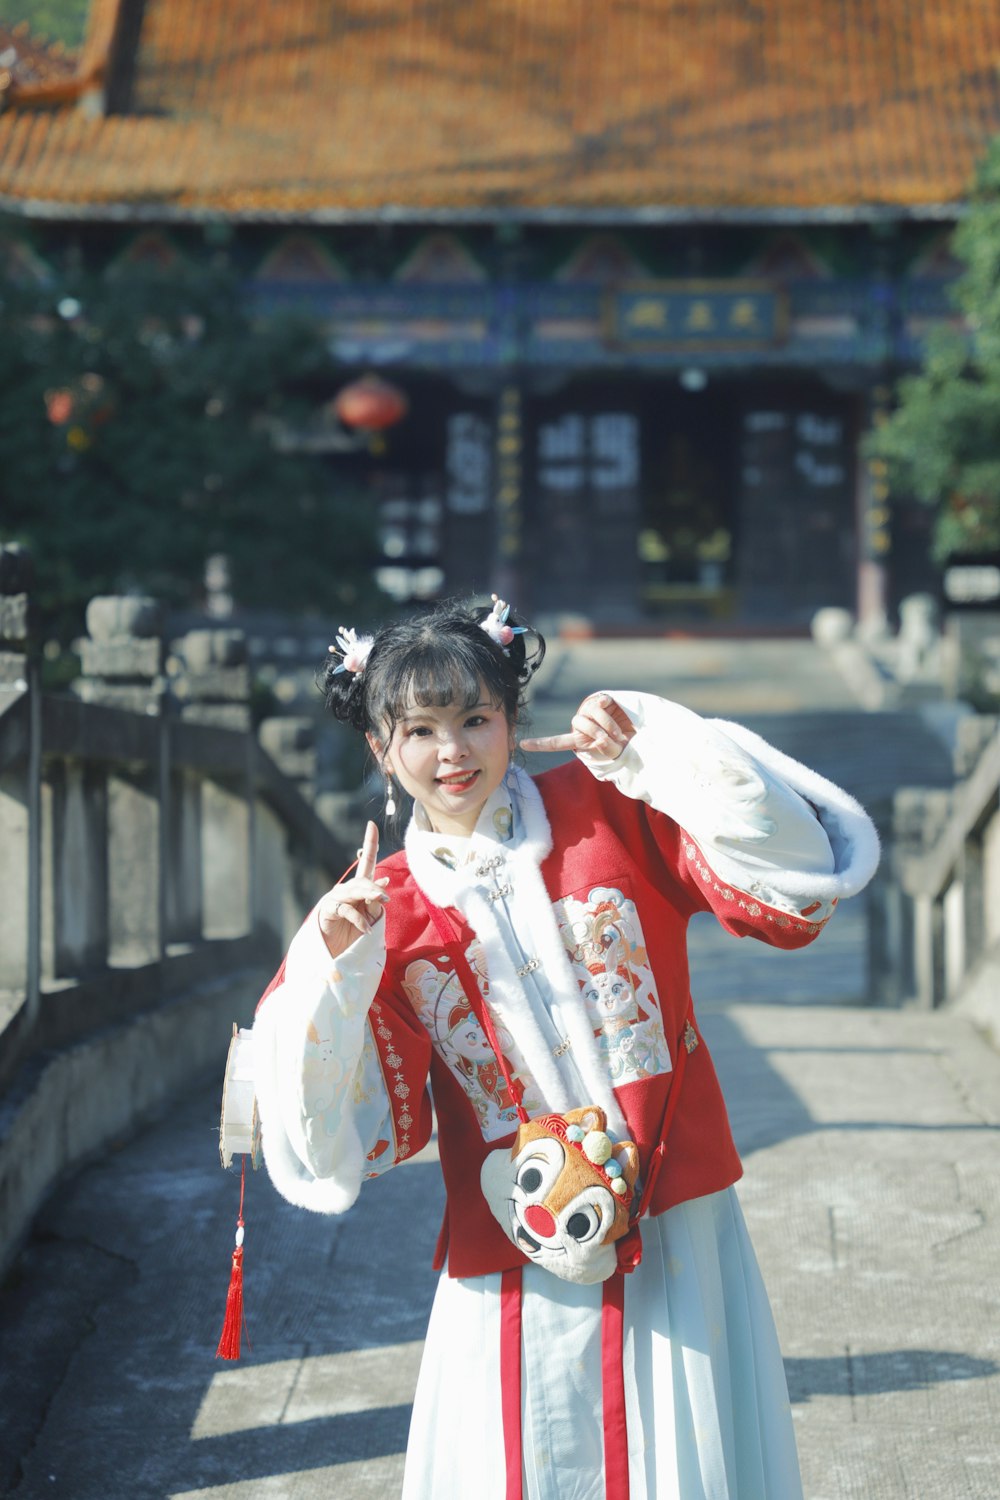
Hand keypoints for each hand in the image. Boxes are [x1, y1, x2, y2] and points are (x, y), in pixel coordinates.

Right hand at [317, 820, 388, 959]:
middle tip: (385, 897)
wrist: (336, 953)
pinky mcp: (328, 909)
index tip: (372, 824)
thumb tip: (382, 887)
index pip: (366, 861)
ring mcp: (336, 898)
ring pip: (354, 891)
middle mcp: (348, 889)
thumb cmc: (355, 934)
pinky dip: (357, 918)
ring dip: (369, 895)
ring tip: (381, 903)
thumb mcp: (370, 917)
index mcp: (360, 887)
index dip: (369, 842)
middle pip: (363, 880)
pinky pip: (345, 908)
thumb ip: (375, 903)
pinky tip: (365, 928)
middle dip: (374, 887)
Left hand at [520, 694, 635, 764]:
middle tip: (612, 738)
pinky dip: (607, 708)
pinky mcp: (602, 700)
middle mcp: (582, 724)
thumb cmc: (625, 745)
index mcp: (580, 740)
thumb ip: (606, 749)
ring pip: (588, 713)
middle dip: (595, 731)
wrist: (639, 730)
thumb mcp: (616, 752)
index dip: (540, 744)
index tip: (522, 744)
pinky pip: (599, 702)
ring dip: (606, 723)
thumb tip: (599, 740)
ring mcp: (591, 711)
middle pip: (576, 723)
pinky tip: (612, 709)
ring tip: (618, 732)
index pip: (557, 743)